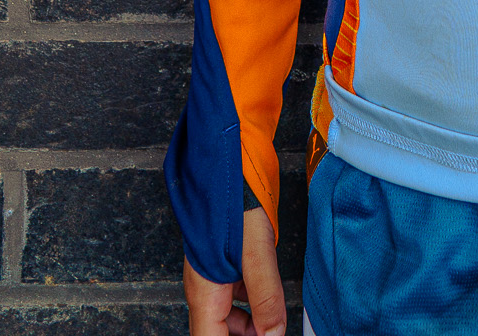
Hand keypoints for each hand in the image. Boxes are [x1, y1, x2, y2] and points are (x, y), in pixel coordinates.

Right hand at [184, 205, 286, 335]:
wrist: (225, 159)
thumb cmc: (234, 197)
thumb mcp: (256, 251)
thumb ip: (266, 297)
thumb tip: (274, 334)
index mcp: (205, 293)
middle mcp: (203, 288)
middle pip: (217, 333)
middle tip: (270, 333)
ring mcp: (212, 275)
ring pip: (225, 317)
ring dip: (248, 327)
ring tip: (272, 323)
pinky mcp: (222, 261)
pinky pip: (233, 295)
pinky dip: (250, 305)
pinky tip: (267, 298)